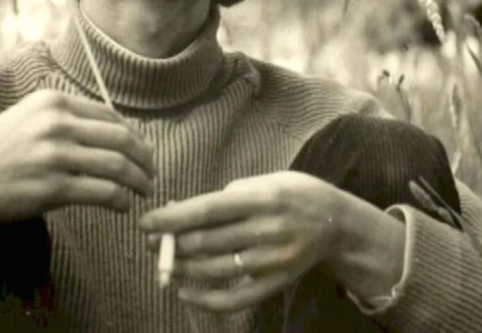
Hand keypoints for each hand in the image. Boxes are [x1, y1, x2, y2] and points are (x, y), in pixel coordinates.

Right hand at [0, 90, 154, 295]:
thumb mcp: (26, 118)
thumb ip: (64, 118)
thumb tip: (112, 128)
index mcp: (52, 101)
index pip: (110, 116)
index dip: (134, 136)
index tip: (143, 151)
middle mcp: (56, 123)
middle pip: (121, 139)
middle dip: (145, 158)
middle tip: (152, 172)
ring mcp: (55, 155)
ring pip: (118, 165)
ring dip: (138, 180)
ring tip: (144, 190)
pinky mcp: (53, 187)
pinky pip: (103, 192)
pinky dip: (121, 200)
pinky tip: (123, 205)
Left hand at [139, 172, 344, 311]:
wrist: (336, 223)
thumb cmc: (293, 194)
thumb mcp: (264, 182)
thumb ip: (227, 196)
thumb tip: (182, 211)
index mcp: (261, 199)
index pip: (208, 210)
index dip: (173, 218)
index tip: (145, 222)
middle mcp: (267, 230)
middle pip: (207, 242)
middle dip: (171, 244)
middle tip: (150, 241)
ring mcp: (272, 260)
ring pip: (215, 271)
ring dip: (182, 268)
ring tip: (163, 262)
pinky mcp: (276, 282)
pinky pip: (235, 299)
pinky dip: (205, 300)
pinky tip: (184, 292)